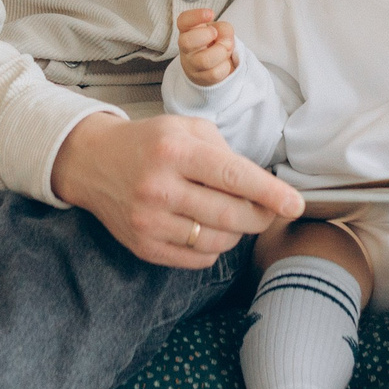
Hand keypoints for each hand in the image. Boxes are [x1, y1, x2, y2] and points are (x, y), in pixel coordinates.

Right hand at [49, 112, 301, 268]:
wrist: (93, 162)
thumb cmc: (150, 143)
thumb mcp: (186, 129)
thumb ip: (225, 152)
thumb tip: (261, 187)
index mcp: (175, 151)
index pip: (233, 176)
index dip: (270, 193)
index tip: (295, 204)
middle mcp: (159, 187)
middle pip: (230, 215)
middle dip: (260, 217)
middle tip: (268, 211)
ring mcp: (148, 221)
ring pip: (217, 242)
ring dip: (236, 233)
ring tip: (231, 215)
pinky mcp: (143, 246)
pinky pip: (197, 259)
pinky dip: (213, 248)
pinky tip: (207, 228)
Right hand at [175, 7, 237, 86]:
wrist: (215, 65)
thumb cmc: (215, 43)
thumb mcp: (220, 30)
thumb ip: (224, 29)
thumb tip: (225, 39)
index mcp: (187, 31)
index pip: (183, 21)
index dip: (195, 16)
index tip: (210, 14)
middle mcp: (185, 48)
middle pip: (186, 42)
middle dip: (206, 36)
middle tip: (215, 34)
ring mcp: (191, 64)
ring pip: (204, 60)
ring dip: (221, 52)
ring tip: (224, 50)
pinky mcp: (200, 79)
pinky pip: (215, 73)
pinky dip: (225, 67)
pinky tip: (223, 63)